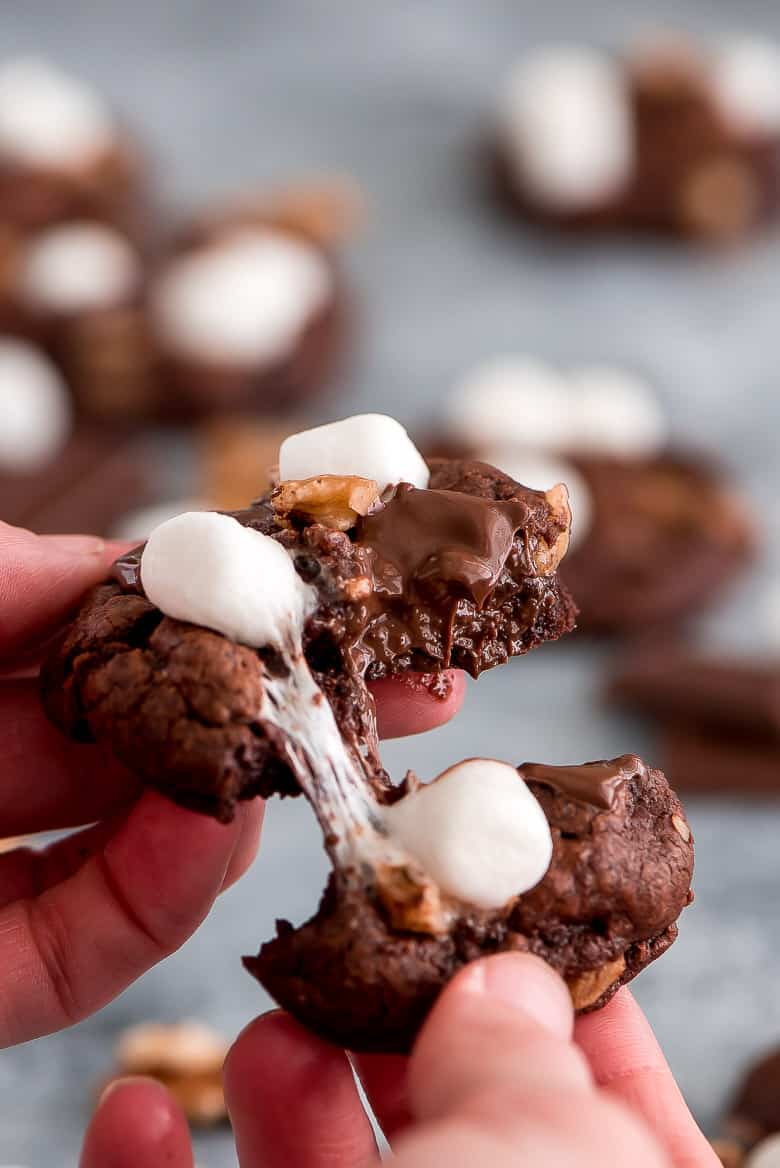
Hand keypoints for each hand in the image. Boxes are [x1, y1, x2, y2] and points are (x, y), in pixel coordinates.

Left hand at [0, 521, 463, 1047]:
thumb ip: (7, 580)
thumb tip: (130, 557)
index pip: (125, 647)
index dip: (227, 619)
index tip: (322, 592)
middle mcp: (0, 774)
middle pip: (167, 747)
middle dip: (288, 715)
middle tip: (419, 686)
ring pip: (148, 853)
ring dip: (242, 812)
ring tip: (324, 758)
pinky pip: (80, 951)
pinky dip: (155, 900)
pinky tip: (208, 838)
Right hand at [81, 954, 719, 1167]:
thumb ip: (537, 1076)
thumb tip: (511, 989)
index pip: (618, 1125)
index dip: (569, 1022)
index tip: (499, 936)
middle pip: (458, 1157)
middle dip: (397, 1050)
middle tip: (353, 971)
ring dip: (281, 1108)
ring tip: (260, 1033)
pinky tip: (135, 1120)